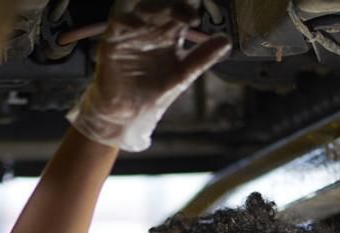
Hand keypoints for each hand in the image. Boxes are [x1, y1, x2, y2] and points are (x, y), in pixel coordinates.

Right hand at [67, 1, 230, 151]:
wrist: (129, 116)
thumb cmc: (153, 94)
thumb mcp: (182, 75)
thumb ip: (202, 57)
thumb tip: (226, 41)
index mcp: (168, 33)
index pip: (180, 9)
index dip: (188, 6)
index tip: (196, 15)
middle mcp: (150, 27)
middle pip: (160, 3)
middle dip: (171, 3)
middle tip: (185, 11)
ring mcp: (131, 32)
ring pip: (139, 7)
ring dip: (152, 7)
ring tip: (166, 13)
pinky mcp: (113, 42)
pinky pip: (117, 23)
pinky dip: (126, 20)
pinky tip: (137, 25)